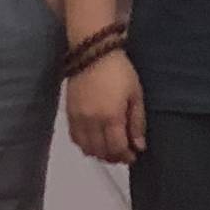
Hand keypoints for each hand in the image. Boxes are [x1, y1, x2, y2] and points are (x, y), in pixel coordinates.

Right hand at [64, 46, 145, 165]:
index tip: (133, 156)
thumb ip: (137, 122)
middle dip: (113, 157)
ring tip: (109, 149)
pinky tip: (94, 140)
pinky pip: (75, 137)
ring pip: (86, 148)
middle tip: (123, 154)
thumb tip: (139, 146)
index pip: (117, 148)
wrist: (92, 52)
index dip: (126, 156)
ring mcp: (78, 118)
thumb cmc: (119, 71)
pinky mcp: (69, 113)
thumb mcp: (136, 94)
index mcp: (111, 117)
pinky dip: (85, 144)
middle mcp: (92, 121)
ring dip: (99, 153)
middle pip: (101, 151)